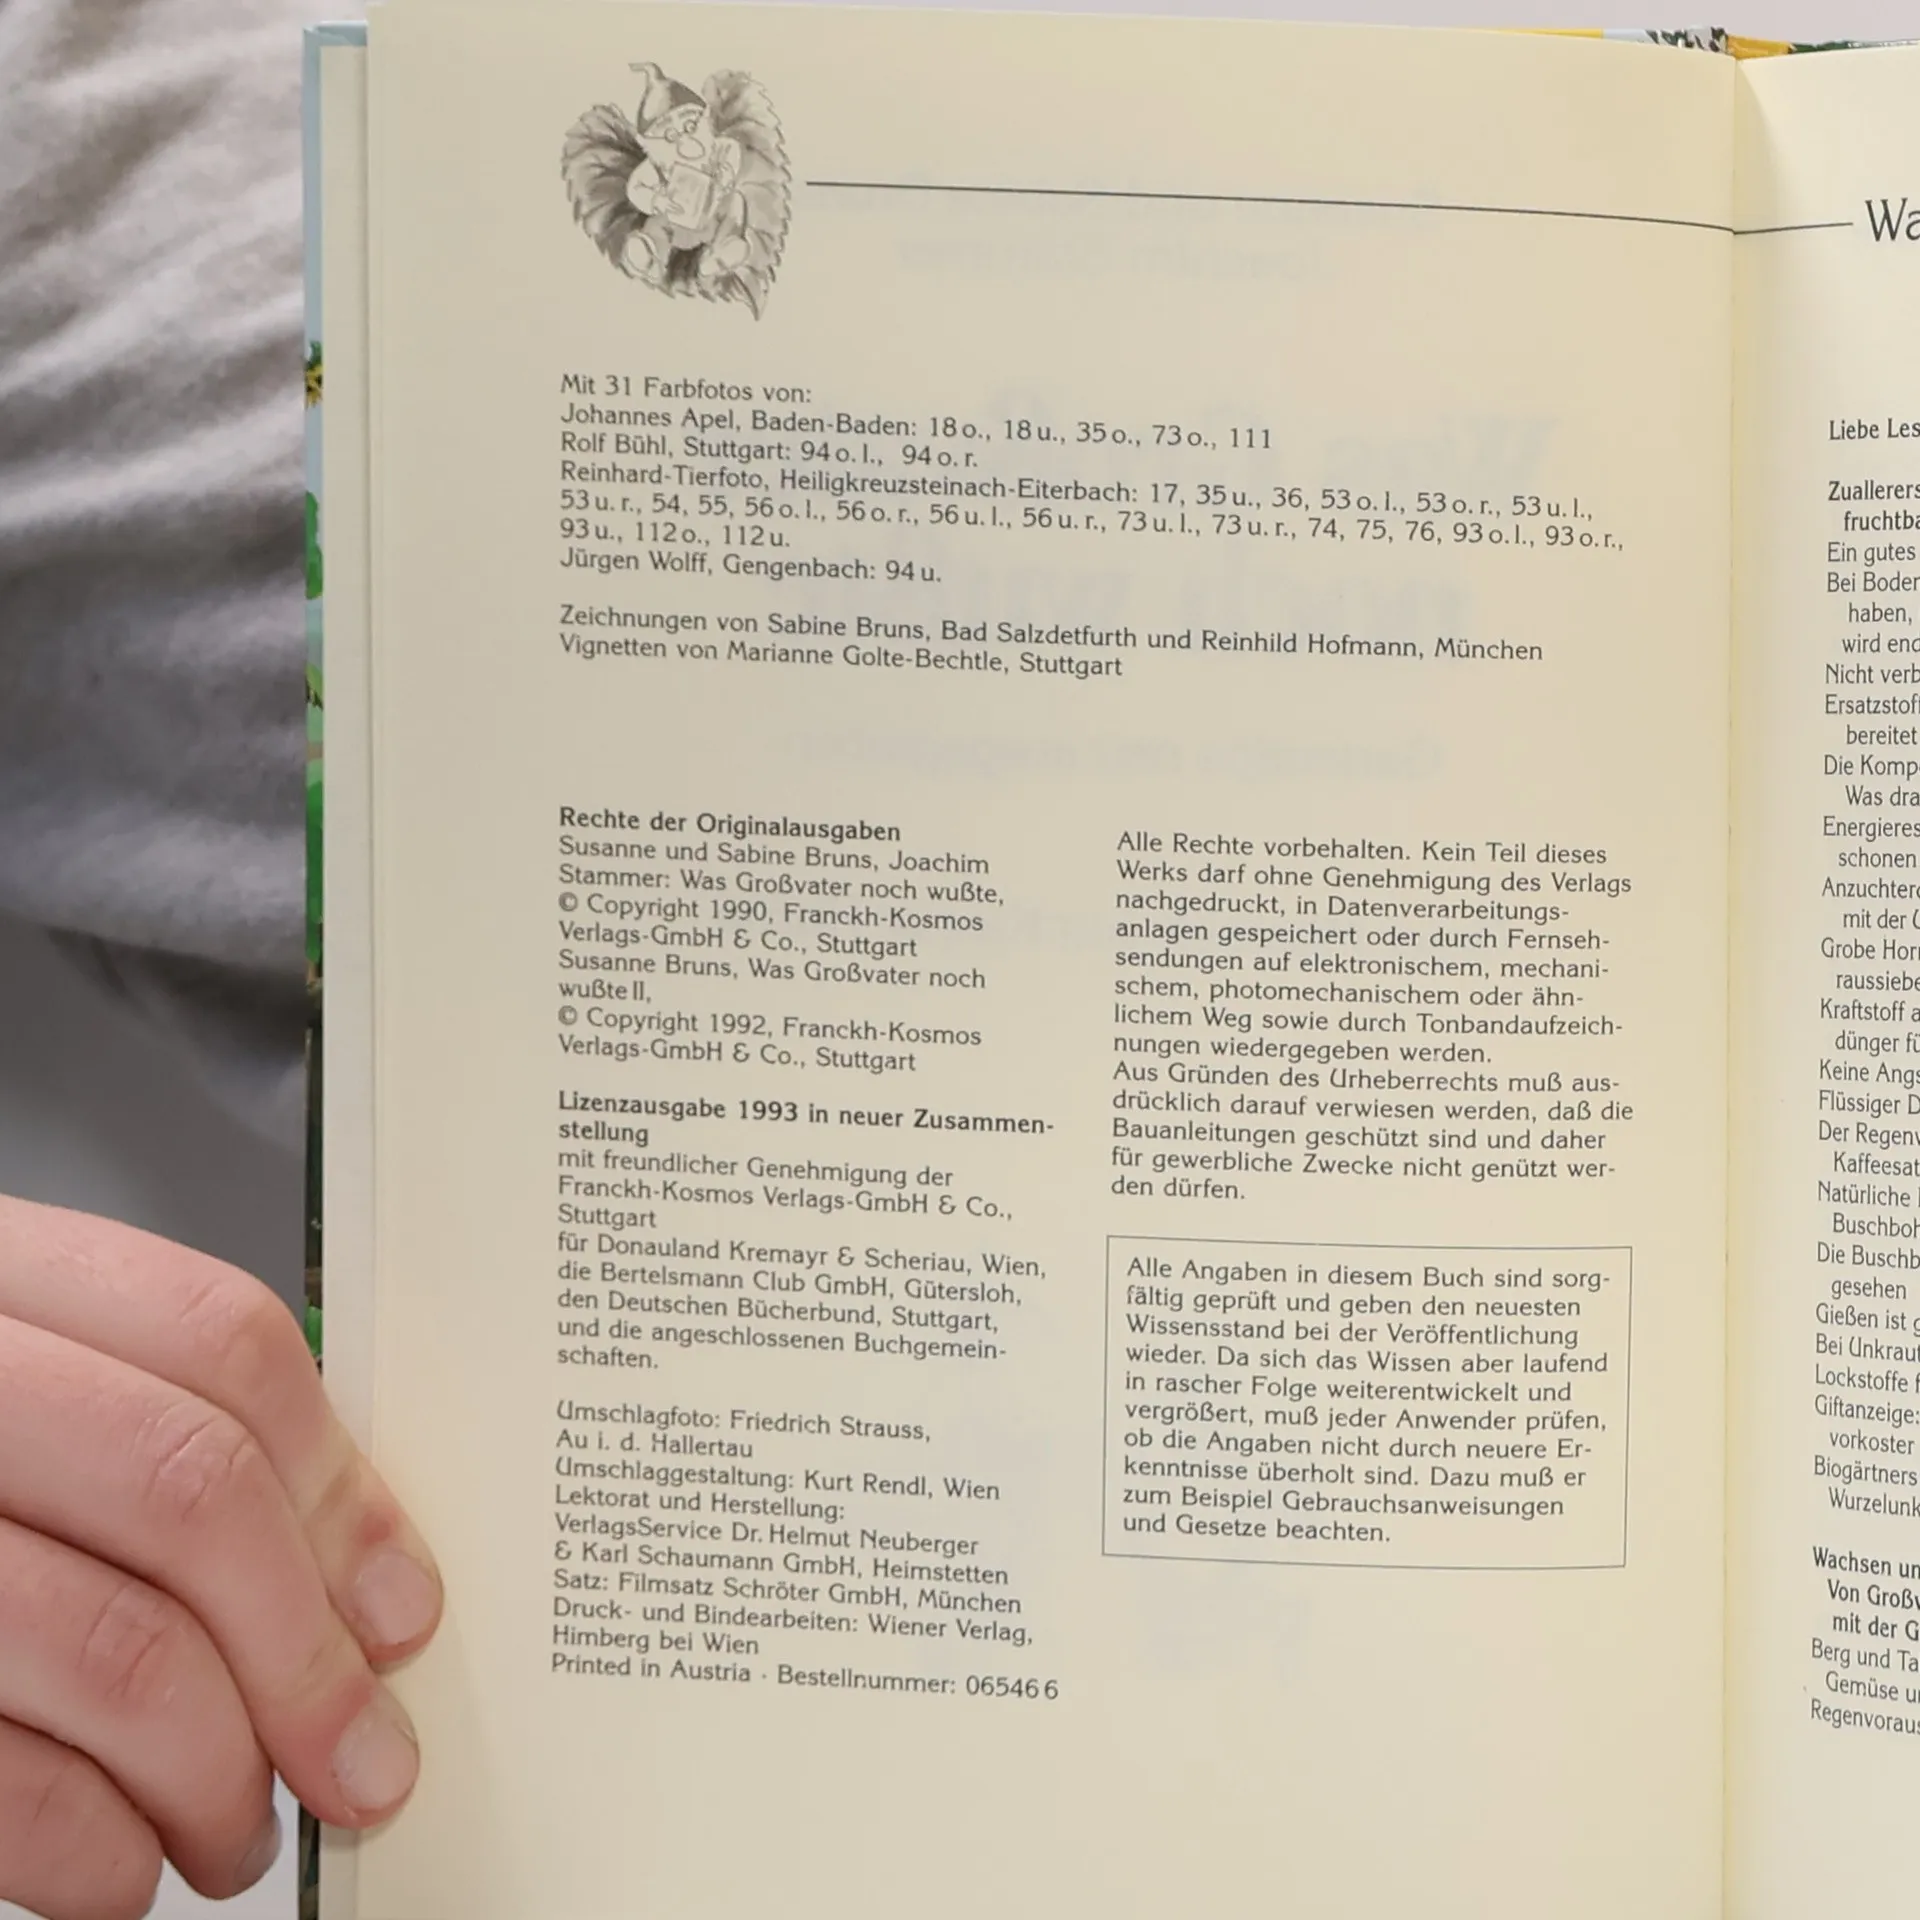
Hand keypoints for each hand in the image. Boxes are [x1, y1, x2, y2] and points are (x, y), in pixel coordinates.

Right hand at [0, 1196, 441, 1919]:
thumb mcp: (24, 1393)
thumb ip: (160, 1436)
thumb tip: (360, 1583)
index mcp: (3, 1283)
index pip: (223, 1342)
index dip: (339, 1487)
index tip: (400, 1609)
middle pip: (193, 1492)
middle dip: (306, 1657)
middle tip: (359, 1760)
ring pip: (121, 1648)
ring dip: (218, 1777)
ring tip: (235, 1828)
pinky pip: (13, 1787)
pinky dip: (102, 1854)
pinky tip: (126, 1868)